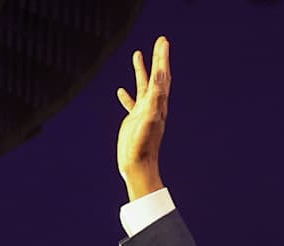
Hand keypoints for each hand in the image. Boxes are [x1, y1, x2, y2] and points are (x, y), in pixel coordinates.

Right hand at [116, 36, 169, 199]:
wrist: (138, 166)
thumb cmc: (143, 145)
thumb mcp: (149, 118)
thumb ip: (155, 98)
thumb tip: (161, 78)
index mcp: (158, 103)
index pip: (162, 75)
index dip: (162, 58)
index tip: (163, 41)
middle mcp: (154, 106)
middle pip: (157, 77)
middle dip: (158, 59)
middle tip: (160, 41)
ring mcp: (144, 112)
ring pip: (143, 86)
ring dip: (142, 70)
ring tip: (138, 54)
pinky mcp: (134, 121)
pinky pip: (131, 103)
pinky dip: (127, 95)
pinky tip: (120, 91)